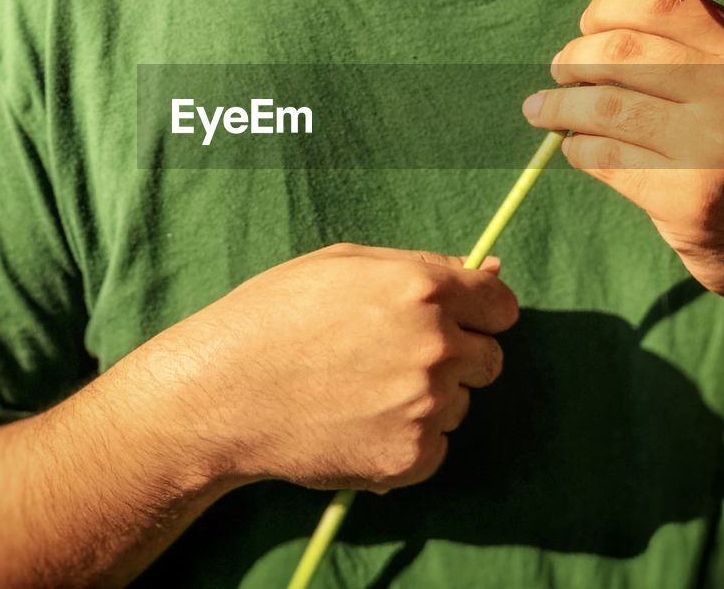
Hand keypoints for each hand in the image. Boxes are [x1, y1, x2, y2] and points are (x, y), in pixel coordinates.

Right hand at [143, 243, 517, 493]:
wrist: (222, 393)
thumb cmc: (275, 314)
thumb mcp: (346, 265)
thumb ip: (425, 267)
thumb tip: (493, 272)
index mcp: (424, 288)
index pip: (502, 306)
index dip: (479, 314)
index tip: (456, 323)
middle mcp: (436, 345)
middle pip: (489, 359)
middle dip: (455, 359)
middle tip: (391, 360)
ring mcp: (426, 405)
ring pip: (458, 405)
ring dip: (426, 401)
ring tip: (359, 392)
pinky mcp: (411, 457)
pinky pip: (435, 448)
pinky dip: (406, 442)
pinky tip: (357, 425)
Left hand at [522, 0, 723, 309]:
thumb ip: (696, 42)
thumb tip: (610, 5)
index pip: (659, 3)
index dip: (606, 10)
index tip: (586, 27)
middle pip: (620, 51)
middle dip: (573, 59)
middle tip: (560, 70)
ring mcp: (712, 147)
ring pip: (605, 107)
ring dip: (559, 106)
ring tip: (542, 109)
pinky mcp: (686, 198)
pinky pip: (605, 159)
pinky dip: (576, 149)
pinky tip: (574, 149)